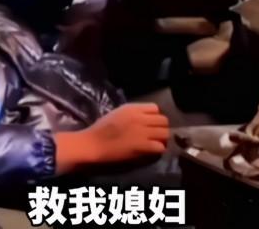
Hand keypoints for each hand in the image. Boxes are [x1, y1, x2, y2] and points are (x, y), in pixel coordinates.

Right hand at [54, 103, 169, 174]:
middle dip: (161, 128)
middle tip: (155, 135)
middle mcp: (140, 118)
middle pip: (164, 120)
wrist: (93, 144)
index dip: (154, 117)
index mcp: (133, 108)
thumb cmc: (100, 129)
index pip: (155, 108)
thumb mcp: (117, 113)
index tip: (150, 124)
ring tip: (155, 143)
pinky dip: (158, 149)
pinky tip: (151, 151)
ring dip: (162, 139)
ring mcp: (143, 132)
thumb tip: (145, 117)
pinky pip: (160, 146)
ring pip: (165, 133)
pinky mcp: (143, 146)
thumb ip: (132, 113)